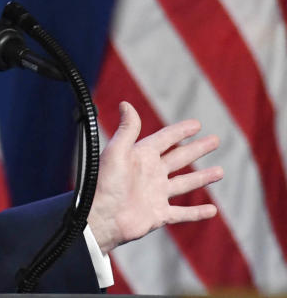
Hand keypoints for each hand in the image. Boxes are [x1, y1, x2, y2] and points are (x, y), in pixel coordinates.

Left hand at [87, 101, 222, 254]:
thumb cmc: (104, 183)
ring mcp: (155, 195)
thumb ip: (127, 129)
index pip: (165, 139)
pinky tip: (212, 210)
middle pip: (179, 158)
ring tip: (220, 171)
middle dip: (197, 149)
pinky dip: (197, 213)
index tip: (197, 124)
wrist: (100, 217)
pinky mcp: (158, 215)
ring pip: (184, 184)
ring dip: (202, 178)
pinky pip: (182, 213)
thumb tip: (126, 103)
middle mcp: (150, 174)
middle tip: (215, 140)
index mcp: (141, 157)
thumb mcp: (116, 151)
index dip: (180, 131)